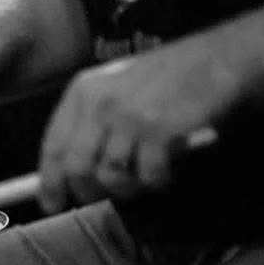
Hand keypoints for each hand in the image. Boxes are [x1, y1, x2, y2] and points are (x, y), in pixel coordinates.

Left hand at [37, 37, 237, 212]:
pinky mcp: (158, 130)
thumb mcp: (115, 89)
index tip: (51, 205)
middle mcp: (98, 103)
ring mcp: (127, 116)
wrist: (214, 59)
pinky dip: (158, 182)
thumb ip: (93, 122)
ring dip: (129, 188)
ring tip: (144, 178)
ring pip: (110, 177)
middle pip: (76, 168)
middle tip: (110, 196)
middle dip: (90, 192)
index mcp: (82, 91)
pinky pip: (149, 177)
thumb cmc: (165, 77)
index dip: (50, 181)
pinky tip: (166, 169)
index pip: (53, 145)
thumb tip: (73, 171)